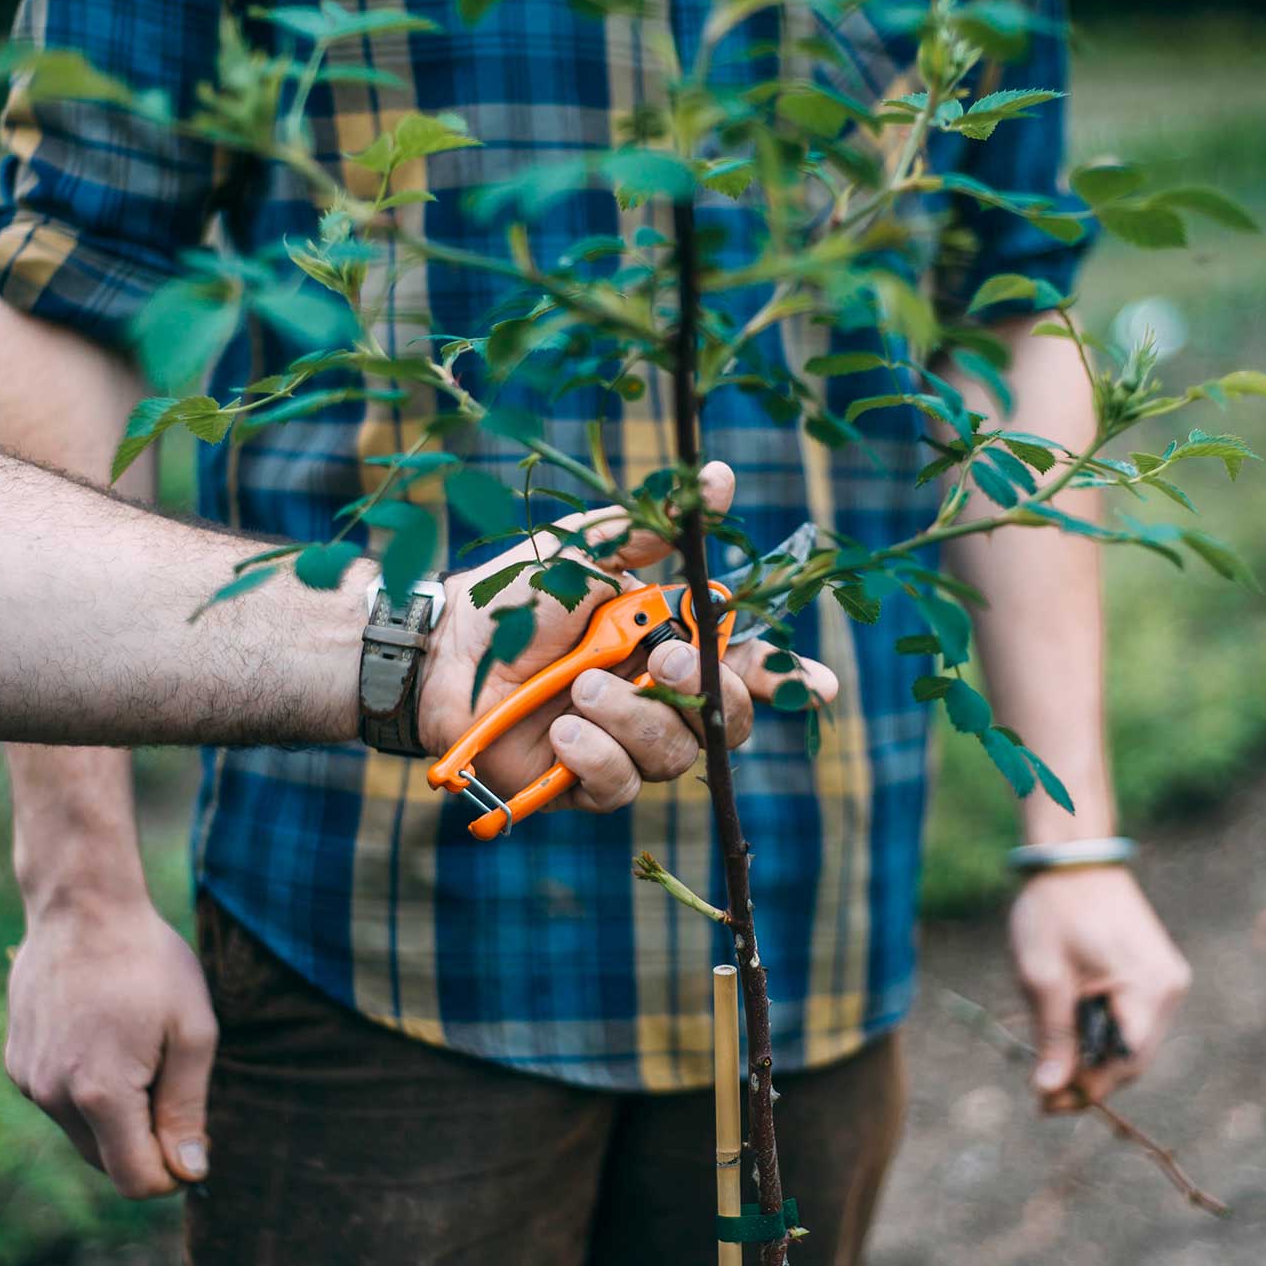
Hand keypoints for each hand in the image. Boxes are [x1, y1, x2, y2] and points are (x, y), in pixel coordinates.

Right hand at [4, 892, 216, 1197]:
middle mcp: (54, 1096)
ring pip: (82, 1131)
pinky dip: (86, 1086)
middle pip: (107, 1161)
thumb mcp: (193, 1031)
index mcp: (101, 1094)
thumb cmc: (148, 963)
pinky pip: (59, 1099)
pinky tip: (105, 1033)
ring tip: (137, 1044)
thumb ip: (188, 1107)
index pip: (135, 1180)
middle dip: (144, 1140)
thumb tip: (188, 1170)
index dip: (172, 1171)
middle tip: (171, 1078)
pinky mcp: (16, 1062)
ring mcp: (28, 1079)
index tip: (193, 1138)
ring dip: (115, 1111)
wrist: (82, 905)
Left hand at [419, 460, 836, 812]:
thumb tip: (720, 477)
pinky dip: (598, 757)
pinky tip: (562, 733)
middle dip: (706, 688)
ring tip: (578, 688)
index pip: (748, 666)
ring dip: (633, 716)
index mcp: (672, 640)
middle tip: (660, 655)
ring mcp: (623, 744)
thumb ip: (656, 525)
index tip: (822, 686)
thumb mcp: (587, 550)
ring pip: (676, 753)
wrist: (444, 648)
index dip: (789, 679)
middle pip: (729, 718)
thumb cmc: (515, 595)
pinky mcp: (584, 783)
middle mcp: (658, 696)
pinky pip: (623, 788)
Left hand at [1009, 864, 1189, 1110]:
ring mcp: (1165, 978)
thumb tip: (1050, 1091)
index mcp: (1147, 989)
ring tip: (1051, 1066)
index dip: (1087, 1092)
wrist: (1073, 859)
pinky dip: (1103, 1032)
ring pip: (1131, 1041)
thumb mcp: (1043, 976)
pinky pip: (1131, 1017)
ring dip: (1095, 1058)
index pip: (1124, 1065)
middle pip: (1132, 1058)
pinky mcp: (1154, 970)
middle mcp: (1168, 988)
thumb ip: (1053, 1036)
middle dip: (1090, 1080)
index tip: (1046, 1106)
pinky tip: (1071, 1035)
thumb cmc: (1054, 910)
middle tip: (1043, 1095)